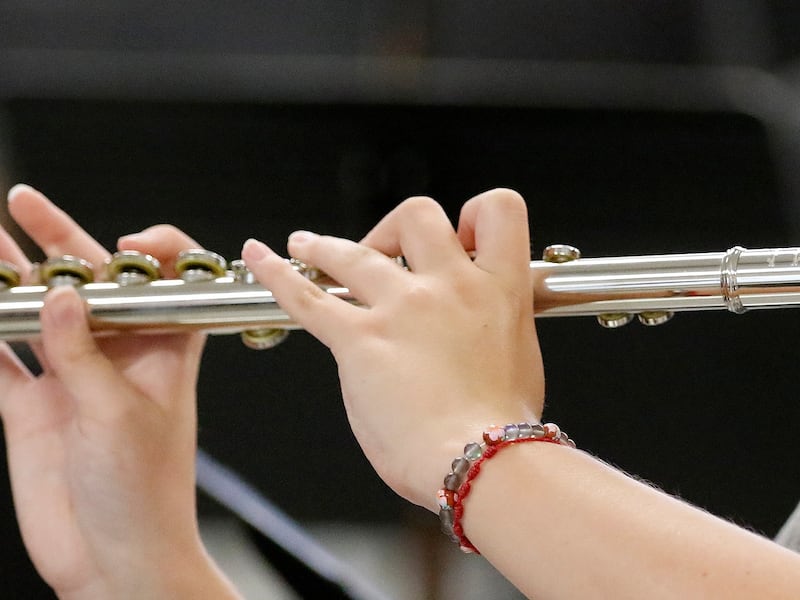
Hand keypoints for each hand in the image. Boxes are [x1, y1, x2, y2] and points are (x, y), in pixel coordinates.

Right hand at [0, 185, 235, 598]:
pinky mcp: (32, 407)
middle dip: (61, 240)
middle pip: (91, 283)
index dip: (155, 254)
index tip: (127, 244)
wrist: (114, 558)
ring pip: (39, 311)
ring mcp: (72, 377)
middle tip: (26, 202)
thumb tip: (61, 295)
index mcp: (163, 352)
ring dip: (11, 275)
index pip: (168, 285)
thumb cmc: (146, 492)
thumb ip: (85, 355)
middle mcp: (118, 356)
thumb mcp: (120, 416)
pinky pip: (2, 357)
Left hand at [242, 189, 543, 508]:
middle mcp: (450, 286)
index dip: (472, 216)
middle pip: (417, 214)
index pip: (497, 210)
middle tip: (383, 253)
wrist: (482, 462)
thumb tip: (470, 327)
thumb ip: (491, 327)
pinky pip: (307, 296)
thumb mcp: (517, 359)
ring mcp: (402, 309)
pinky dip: (276, 273)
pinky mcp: (360, 339)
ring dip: (326, 245)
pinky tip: (259, 256)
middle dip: (395, 229)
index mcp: (500, 289)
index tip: (456, 236)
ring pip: (354, 249)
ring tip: (307, 245)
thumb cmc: (501, 428)